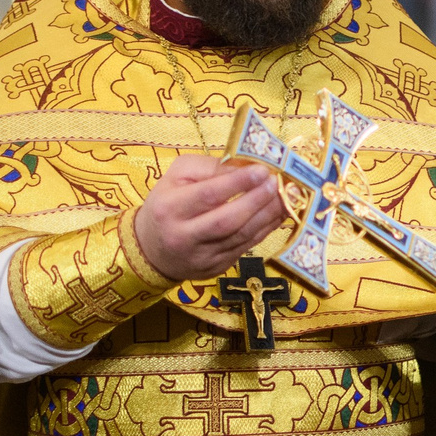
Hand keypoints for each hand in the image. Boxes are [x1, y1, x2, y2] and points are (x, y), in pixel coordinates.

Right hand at [133, 157, 285, 280]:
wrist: (151, 250)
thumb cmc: (167, 205)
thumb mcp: (177, 177)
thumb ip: (209, 168)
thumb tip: (245, 167)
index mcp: (169, 209)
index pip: (208, 195)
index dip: (238, 182)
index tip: (262, 169)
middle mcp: (183, 236)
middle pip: (226, 220)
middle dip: (256, 200)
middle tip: (276, 183)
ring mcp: (201, 257)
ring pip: (240, 236)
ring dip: (267, 216)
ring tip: (284, 196)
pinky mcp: (216, 269)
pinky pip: (246, 247)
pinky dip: (265, 230)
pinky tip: (277, 214)